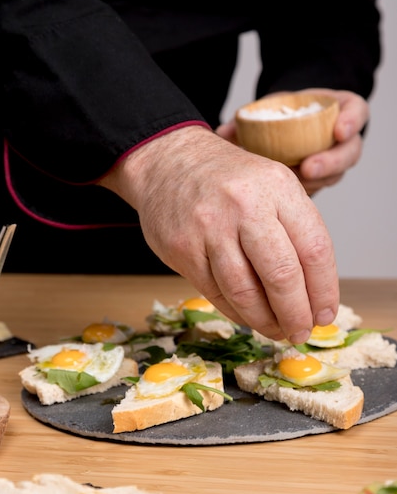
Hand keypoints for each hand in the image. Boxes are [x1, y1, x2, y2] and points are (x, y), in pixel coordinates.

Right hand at [99, 126, 338, 342]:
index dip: (324, 290)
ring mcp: (209, 228)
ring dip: (266, 321)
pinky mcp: (183, 249)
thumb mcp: (271, 185)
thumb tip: (313, 292)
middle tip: (302, 332)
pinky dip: (237, 313)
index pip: (314, 249)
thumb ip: (294, 229)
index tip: (325, 314)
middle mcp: (244, 206)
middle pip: (281, 275)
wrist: (168, 161)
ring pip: (245, 292)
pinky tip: (249, 318)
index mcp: (277, 187)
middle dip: (296, 314)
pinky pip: (216, 293)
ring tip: (277, 331)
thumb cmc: (227, 179)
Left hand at [217, 89, 369, 195]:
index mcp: (339, 111)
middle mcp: (341, 139)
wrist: (282, 129)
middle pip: (349, 153)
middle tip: (308, 169)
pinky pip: (319, 190)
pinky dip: (304, 197)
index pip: (357, 113)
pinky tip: (289, 201)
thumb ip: (249, 118)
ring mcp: (333, 162)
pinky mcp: (321, 181)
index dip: (351, 121)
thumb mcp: (269, 107)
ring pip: (335, 175)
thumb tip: (222, 132)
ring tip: (294, 187)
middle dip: (330, 162)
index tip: (337, 131)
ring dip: (316, 182)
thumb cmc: (281, 114)